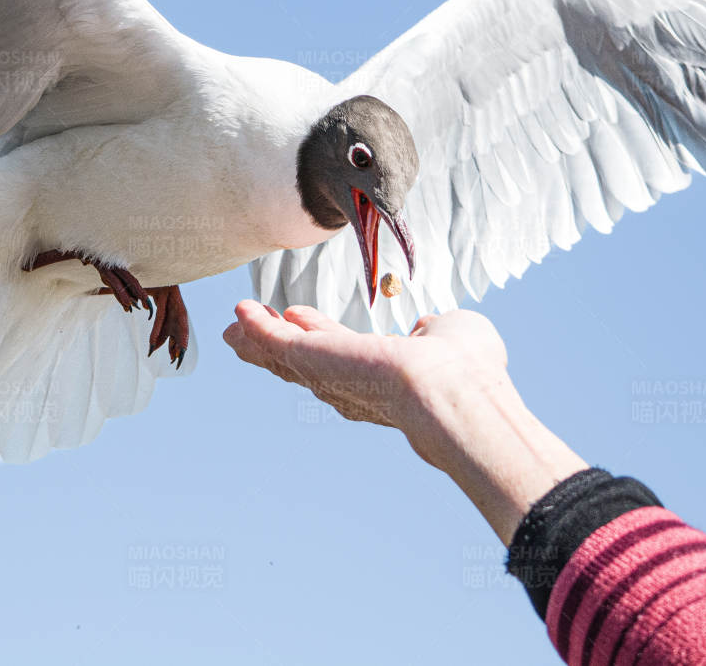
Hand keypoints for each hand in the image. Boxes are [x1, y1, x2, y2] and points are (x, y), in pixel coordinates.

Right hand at [223, 301, 586, 543]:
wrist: (457, 393)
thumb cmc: (471, 371)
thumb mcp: (456, 333)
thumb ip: (439, 330)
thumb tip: (431, 326)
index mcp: (386, 379)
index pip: (345, 358)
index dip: (321, 338)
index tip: (300, 319)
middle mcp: (354, 386)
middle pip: (305, 365)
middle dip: (275, 348)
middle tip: (245, 334)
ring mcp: (334, 377)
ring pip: (288, 358)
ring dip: (260, 340)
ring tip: (234, 328)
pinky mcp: (316, 363)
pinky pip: (279, 344)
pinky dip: (259, 328)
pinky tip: (240, 312)